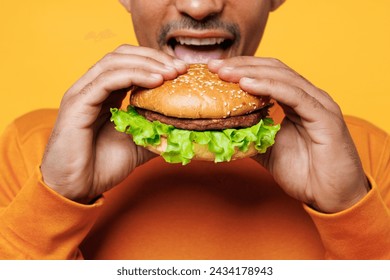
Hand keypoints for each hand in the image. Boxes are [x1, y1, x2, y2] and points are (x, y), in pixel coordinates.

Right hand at [41, 45, 187, 202]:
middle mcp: (92, 87)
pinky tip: (155, 80)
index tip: (182, 70)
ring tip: (171, 73)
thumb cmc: (102, 167)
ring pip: (115, 62)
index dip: (156, 62)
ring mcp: (82, 93)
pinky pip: (106, 80)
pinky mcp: (77, 103)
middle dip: (155, 57)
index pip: (130, 63)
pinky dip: (133, 75)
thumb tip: (183, 126)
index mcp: (105, 93)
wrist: (77, 189)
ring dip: (147, 64)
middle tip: (180, 67)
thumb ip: (156, 131)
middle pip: (123, 55)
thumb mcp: (139, 145)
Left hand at [209, 57, 368, 212]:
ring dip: (250, 72)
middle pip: (272, 69)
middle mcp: (308, 97)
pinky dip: (269, 87)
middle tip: (213, 66)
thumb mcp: (268, 150)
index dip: (241, 69)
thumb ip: (250, 136)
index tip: (214, 70)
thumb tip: (223, 131)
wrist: (331, 197)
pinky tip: (247, 84)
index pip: (267, 75)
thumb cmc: (305, 173)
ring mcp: (318, 104)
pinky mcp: (325, 116)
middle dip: (241, 65)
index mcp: (297, 101)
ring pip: (282, 77)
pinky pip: (294, 95)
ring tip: (225, 72)